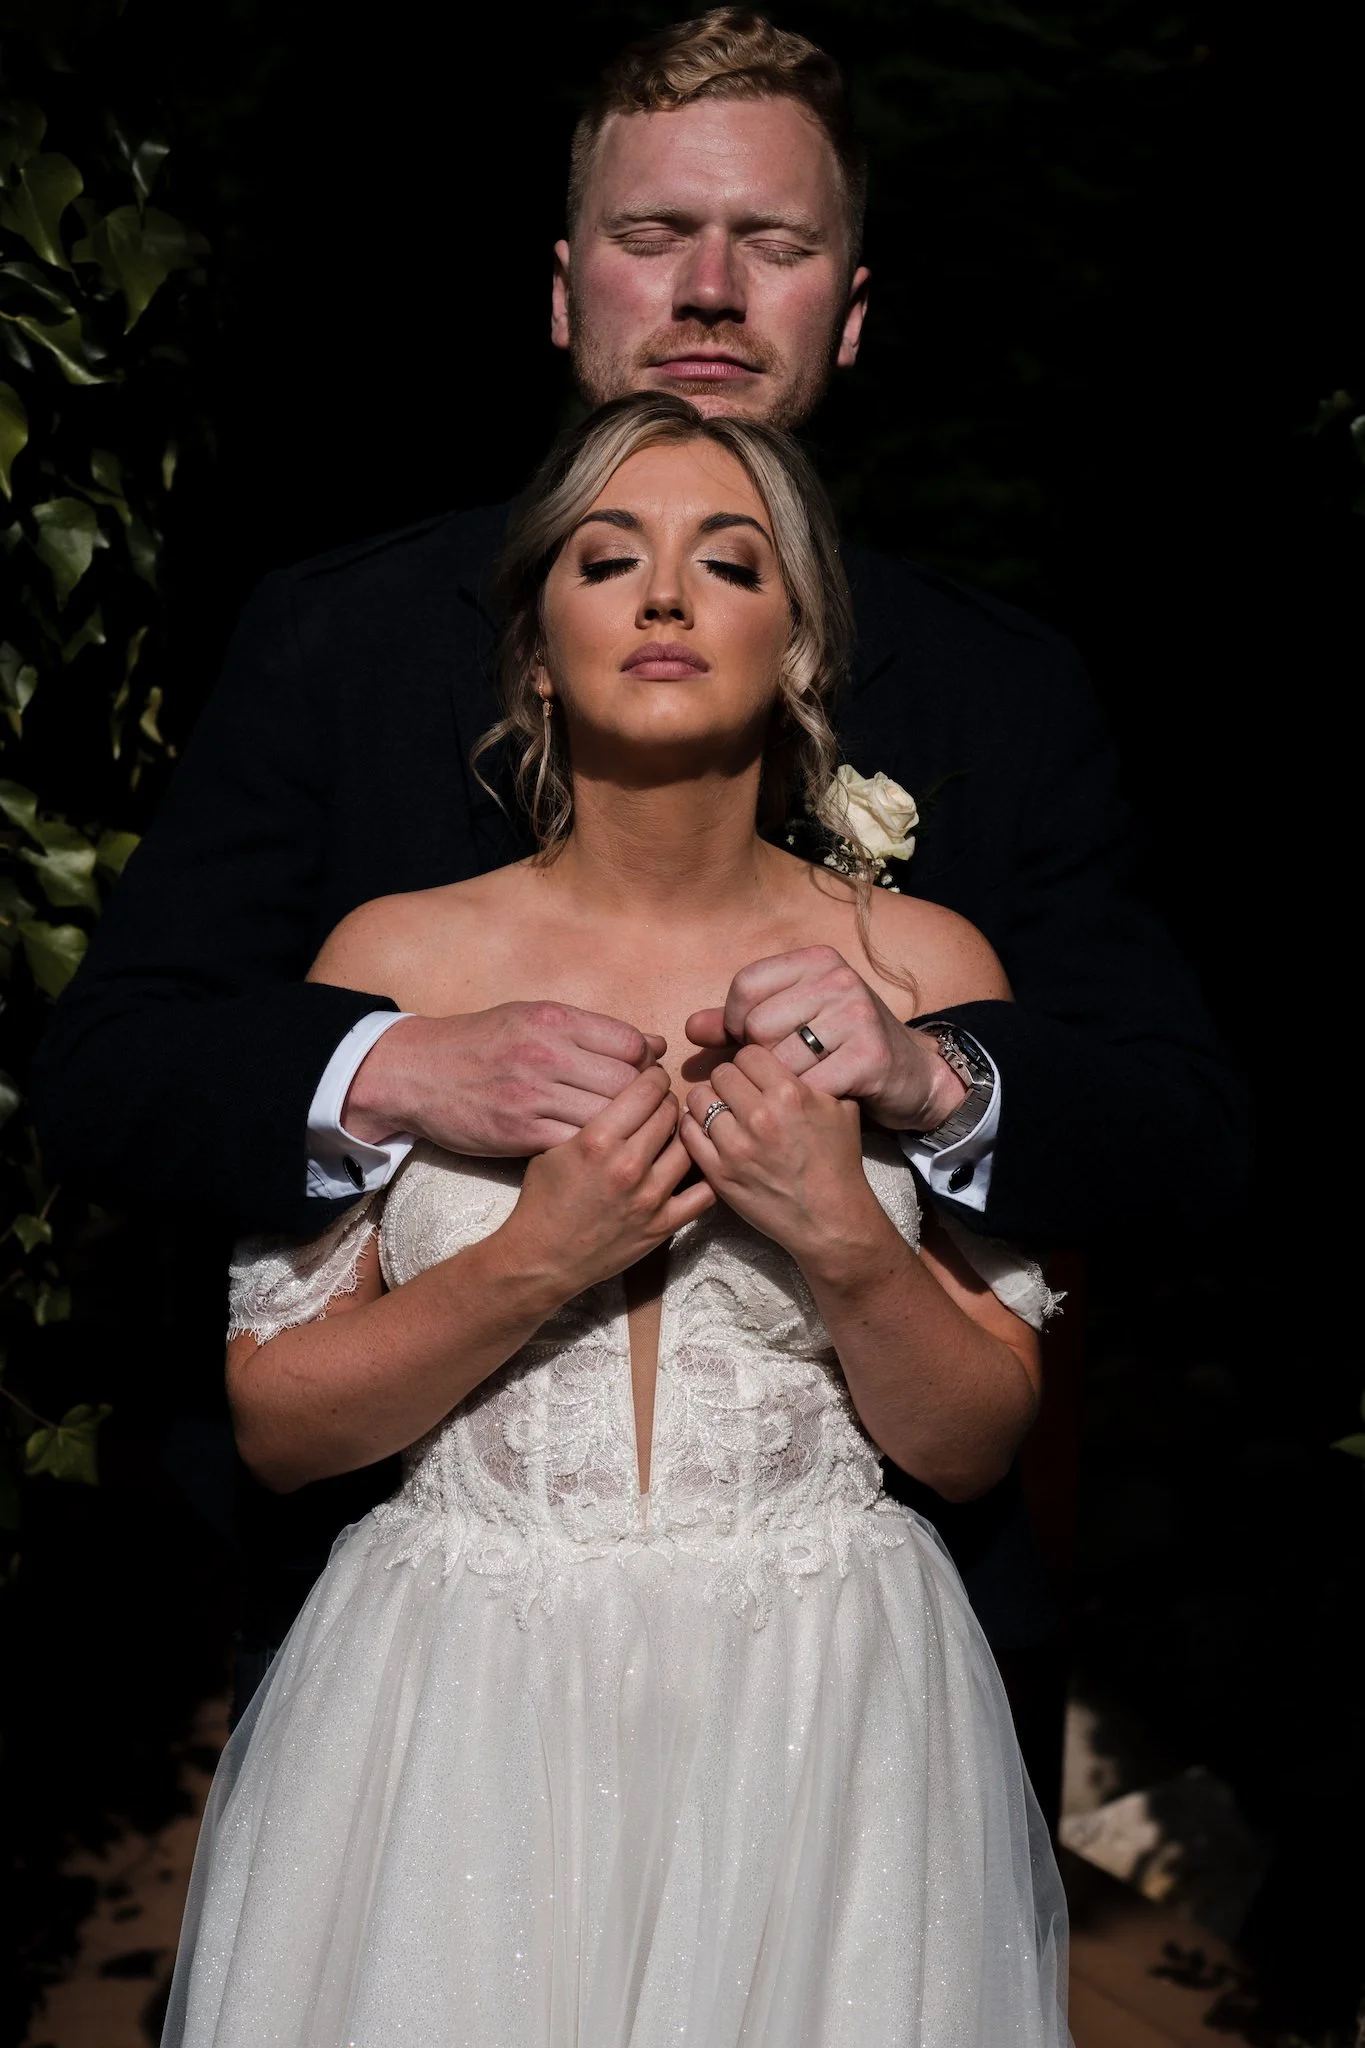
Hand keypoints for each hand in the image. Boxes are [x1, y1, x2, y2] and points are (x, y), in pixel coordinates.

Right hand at [343, 1004, 666, 1154]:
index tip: (643, 1079)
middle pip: (627, 1084)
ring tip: (625, 1135)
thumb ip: (593, 1031)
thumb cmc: (479, 1044)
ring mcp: (532, 1097)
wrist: (414, 1073)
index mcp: (553, 1020)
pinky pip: (576, 1144)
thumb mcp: (532, 1018)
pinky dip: (592, 1150)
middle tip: (642, 1114)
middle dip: (643, 1102)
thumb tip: (654, 1045)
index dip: (646, 1065)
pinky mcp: (520, 1134)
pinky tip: (594, 1151)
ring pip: (607, 1118)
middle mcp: (546, 1054)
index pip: (630, 1044)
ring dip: (623, 1131)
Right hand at [502, 1065, 713, 1299]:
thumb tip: (623, 1094)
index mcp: (598, 1140)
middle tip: (662, 1103)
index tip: (652, 1078)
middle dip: (667, 1101)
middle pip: (669, 1113)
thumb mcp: (554, 1148)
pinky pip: (704, 1193)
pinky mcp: (663, 1225)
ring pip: (689, 1146)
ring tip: (674, 1133)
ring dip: (684, 1134)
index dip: (653, 1077)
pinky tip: (695, 1167)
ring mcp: (650, 1197)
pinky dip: (704, 1176)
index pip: (646, 1090)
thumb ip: (590, 1119)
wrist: (542, 1258)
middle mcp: (628, 1165)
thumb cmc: (543, 1201)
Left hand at [681, 1045, 882, 1269]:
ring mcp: (735, 1146)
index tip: (756, 1076)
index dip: (752, 1063)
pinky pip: (688, 1132)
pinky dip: (694, 1126)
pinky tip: (709, 1131)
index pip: (748, 1053)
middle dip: (730, 1080)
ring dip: (710, 1102)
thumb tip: (791, 1059)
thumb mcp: (841, 1109)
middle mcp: (759, 1116)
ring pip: (699, 1098)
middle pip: (721, 1073)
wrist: (830, 1219)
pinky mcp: (718, 1172)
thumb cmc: (838, 1164)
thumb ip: (812, 1078)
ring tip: (722, 1112)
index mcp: (789, 1094)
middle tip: (738, 1094)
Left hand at [686, 947, 963, 1130]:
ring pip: (778, 1060)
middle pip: (757, 1025)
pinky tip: (820, 1099)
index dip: (735, 1021)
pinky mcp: (870, 1057)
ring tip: (801, 1085)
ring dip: (781, 1085)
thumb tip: (690, 1028)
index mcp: (816, 961)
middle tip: (783, 1069)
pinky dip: (806, 1102)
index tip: (748, 1041)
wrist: (913, 1074)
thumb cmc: (843, 1046)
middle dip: (760, 1058)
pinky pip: (808, 1086)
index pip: (745, 985)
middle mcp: (838, 979)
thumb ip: (740, 1022)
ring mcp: (857, 1016)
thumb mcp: (795, 1021)